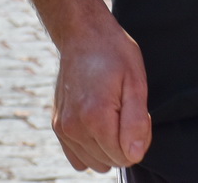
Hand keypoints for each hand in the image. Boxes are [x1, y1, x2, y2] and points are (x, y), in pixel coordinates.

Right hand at [51, 17, 151, 171]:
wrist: (83, 36)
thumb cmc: (114, 54)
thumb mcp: (136, 82)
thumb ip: (137, 122)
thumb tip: (135, 154)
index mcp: (96, 117)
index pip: (126, 156)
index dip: (139, 137)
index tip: (136, 111)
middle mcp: (75, 127)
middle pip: (111, 160)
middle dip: (125, 141)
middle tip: (125, 108)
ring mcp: (63, 128)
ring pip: (96, 162)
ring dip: (108, 145)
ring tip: (112, 113)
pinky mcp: (58, 127)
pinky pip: (78, 158)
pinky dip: (91, 149)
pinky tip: (98, 126)